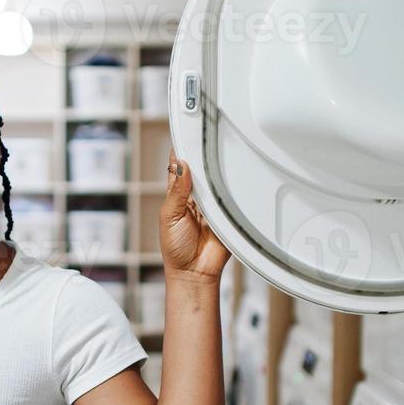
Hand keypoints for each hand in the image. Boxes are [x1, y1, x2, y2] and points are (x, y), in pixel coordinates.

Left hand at [160, 148, 229, 283]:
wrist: (195, 272)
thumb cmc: (176, 248)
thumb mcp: (169, 216)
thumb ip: (176, 191)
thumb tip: (181, 165)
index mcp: (178, 194)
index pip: (180, 166)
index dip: (182, 150)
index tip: (186, 132)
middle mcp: (197, 196)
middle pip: (202, 168)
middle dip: (204, 156)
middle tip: (208, 141)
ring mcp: (215, 204)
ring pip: (219, 179)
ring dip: (220, 170)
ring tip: (221, 158)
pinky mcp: (229, 214)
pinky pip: (234, 197)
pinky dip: (235, 188)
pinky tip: (234, 179)